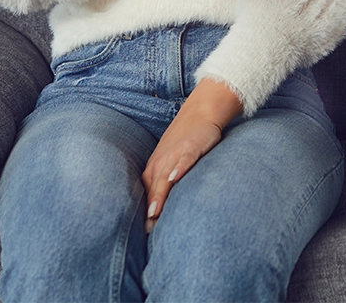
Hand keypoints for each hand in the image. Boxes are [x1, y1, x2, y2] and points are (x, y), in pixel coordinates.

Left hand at [142, 78, 242, 233]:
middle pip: (153, 188)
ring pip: (165, 176)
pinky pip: (184, 158)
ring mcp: (175, 153)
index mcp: (156, 168)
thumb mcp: (171, 161)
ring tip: (155, 212)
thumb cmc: (185, 140)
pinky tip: (175, 178)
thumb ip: (166, 182)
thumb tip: (162, 209)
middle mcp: (162, 162)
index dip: (146, 212)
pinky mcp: (191, 146)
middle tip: (147, 231)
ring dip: (160, 194)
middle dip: (150, 208)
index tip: (144, 234)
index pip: (147, 193)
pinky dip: (179, 168)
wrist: (201, 111)